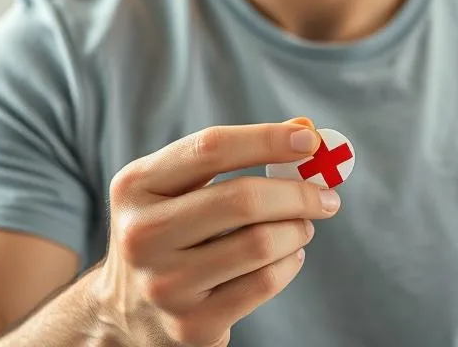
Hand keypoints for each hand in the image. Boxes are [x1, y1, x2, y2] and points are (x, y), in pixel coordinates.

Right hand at [90, 120, 340, 345]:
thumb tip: (303, 133)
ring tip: (301, 228)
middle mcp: (141, 235)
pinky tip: (287, 257)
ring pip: (259, 244)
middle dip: (298, 194)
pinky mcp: (190, 325)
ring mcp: (164, 285)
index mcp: (135, 186)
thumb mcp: (180, 188)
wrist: (131, 313)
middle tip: (325, 196)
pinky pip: (263, 283)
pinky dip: (289, 264)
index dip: (266, 139)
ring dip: (297, 231)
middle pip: (242, 199)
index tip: (309, 140)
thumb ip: (234, 157)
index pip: (211, 149)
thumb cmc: (172, 232)